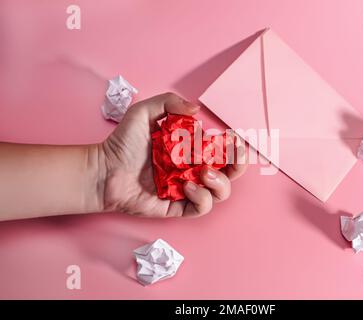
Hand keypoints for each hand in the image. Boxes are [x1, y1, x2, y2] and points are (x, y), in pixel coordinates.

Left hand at [99, 92, 246, 217]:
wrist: (104, 170)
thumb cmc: (123, 142)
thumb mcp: (144, 113)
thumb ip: (169, 103)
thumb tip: (197, 110)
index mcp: (191, 150)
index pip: (222, 150)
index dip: (234, 146)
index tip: (233, 138)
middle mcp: (194, 170)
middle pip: (230, 173)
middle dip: (238, 164)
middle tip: (232, 155)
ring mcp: (187, 190)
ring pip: (220, 193)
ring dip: (220, 182)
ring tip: (203, 172)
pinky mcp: (178, 207)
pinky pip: (201, 208)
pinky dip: (201, 198)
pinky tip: (187, 186)